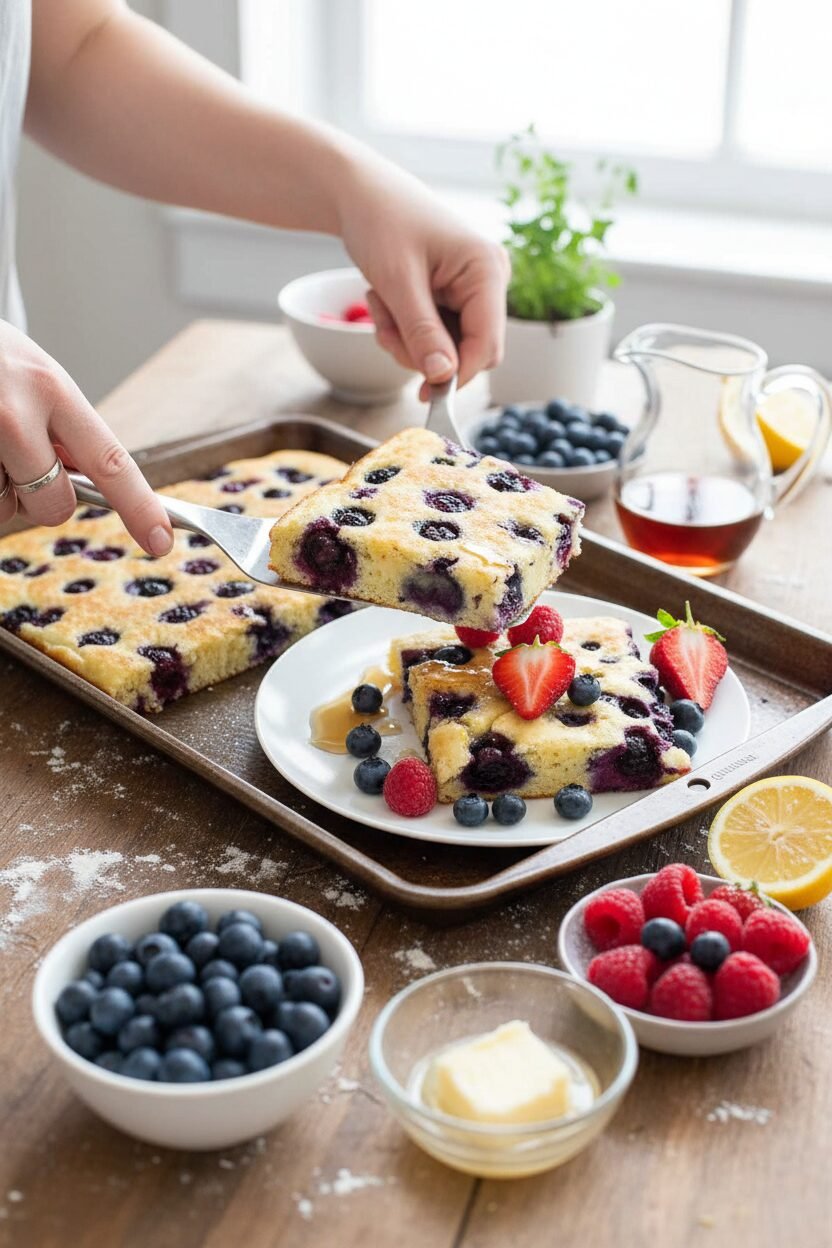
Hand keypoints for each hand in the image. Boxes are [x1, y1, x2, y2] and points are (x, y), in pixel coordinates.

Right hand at [0, 321, 172, 554]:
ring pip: (6, 510)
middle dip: (44, 499)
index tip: (161, 539)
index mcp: (52, 389)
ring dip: (1, 490)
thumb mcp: (38, 379)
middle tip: (24, 464)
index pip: (110, 462)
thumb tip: (87, 484)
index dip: (141, 507)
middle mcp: (15, 414)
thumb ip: (66, 429)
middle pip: (54, 505)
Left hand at [338, 163, 509, 399]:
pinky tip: (387, 304)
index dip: (458, 374)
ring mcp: (472, 290)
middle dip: (423, 352)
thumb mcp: (398, 282)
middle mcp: (488, 280)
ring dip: (407, 341)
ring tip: (380, 306)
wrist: (359, 193)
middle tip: (385, 331)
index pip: (487, 344)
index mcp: (486, 269)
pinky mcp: (453, 297)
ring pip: (447, 348)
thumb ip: (422, 332)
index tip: (424, 391)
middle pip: (469, 351)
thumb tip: (442, 377)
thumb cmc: (380, 221)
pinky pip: (435, 336)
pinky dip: (405, 331)